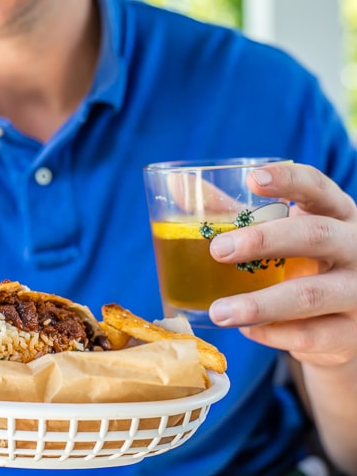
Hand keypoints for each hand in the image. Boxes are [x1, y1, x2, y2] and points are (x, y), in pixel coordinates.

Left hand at [207, 163, 356, 367]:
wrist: (343, 324)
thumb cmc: (302, 264)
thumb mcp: (279, 234)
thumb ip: (234, 212)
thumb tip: (176, 185)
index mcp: (337, 214)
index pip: (318, 188)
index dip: (289, 180)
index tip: (253, 178)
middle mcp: (356, 248)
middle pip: (315, 236)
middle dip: (263, 241)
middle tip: (217, 250)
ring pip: (310, 294)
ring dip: (259, 304)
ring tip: (218, 312)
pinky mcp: (350, 334)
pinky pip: (309, 336)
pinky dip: (273, 334)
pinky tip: (247, 331)